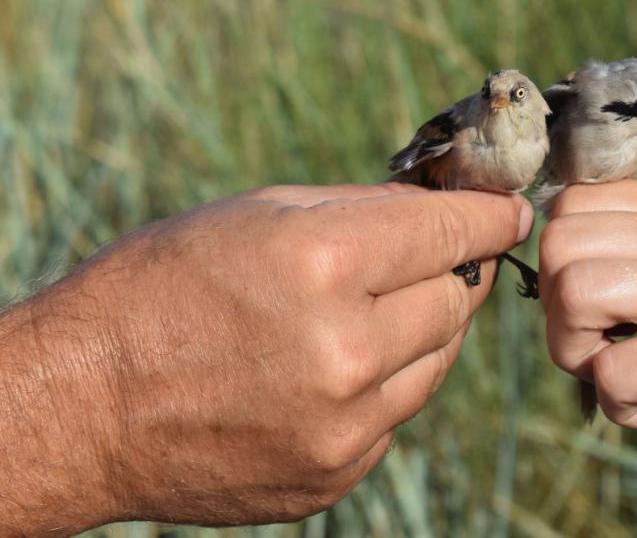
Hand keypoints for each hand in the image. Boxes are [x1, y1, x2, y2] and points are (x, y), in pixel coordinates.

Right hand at [0, 183, 530, 533]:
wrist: (81, 406)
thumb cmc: (158, 289)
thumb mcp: (254, 215)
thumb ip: (361, 211)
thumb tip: (440, 209)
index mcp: (321, 265)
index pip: (450, 233)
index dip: (489, 217)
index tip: (510, 212)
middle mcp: (344, 350)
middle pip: (455, 302)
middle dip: (451, 273)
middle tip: (429, 261)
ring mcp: (344, 424)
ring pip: (437, 362)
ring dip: (420, 331)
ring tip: (365, 316)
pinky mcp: (335, 473)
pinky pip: (395, 415)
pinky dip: (382, 387)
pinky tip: (328, 372)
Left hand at [538, 180, 636, 521]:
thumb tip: (556, 268)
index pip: (573, 203)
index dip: (558, 268)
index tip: (595, 315)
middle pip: (560, 243)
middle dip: (558, 314)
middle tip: (602, 354)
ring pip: (576, 293)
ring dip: (580, 357)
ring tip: (626, 381)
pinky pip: (615, 372)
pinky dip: (623, 408)